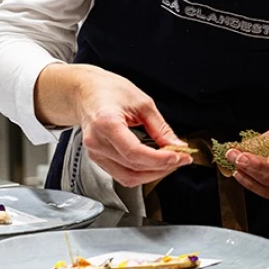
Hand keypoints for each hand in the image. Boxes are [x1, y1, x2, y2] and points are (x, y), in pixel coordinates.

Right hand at [73, 65, 192, 186]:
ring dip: (153, 173)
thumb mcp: (143, 103)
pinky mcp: (97, 159)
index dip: (159, 159)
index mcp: (106, 123)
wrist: (86, 92)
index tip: (179, 156)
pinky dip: (141, 172)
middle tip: (181, 158)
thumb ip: (160, 127)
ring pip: (128, 177)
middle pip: (132, 168)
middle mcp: (97, 142)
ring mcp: (95, 153)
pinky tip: (155, 163)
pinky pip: (121, 174)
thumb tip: (177, 145)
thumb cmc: (110, 91)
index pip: (134, 153)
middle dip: (161, 167)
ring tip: (171, 161)